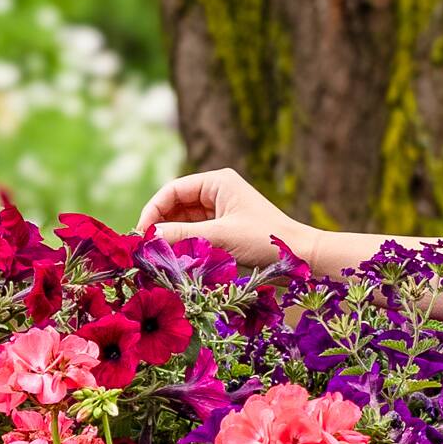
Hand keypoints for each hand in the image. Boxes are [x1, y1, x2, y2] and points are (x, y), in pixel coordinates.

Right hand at [139, 165, 293, 268]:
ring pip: (183, 223)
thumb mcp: (219, 238)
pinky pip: (195, 235)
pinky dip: (183, 247)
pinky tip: (174, 261)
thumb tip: (147, 239)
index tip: (141, 235)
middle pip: (175, 207)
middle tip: (145, 251)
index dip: (153, 212)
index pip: (172, 191)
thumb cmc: (265, 241)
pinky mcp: (224, 231)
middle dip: (160, 226)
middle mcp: (217, 193)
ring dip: (170, 239)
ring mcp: (220, 212)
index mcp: (217, 182)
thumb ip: (182, 236)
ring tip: (157, 258)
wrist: (301, 259)